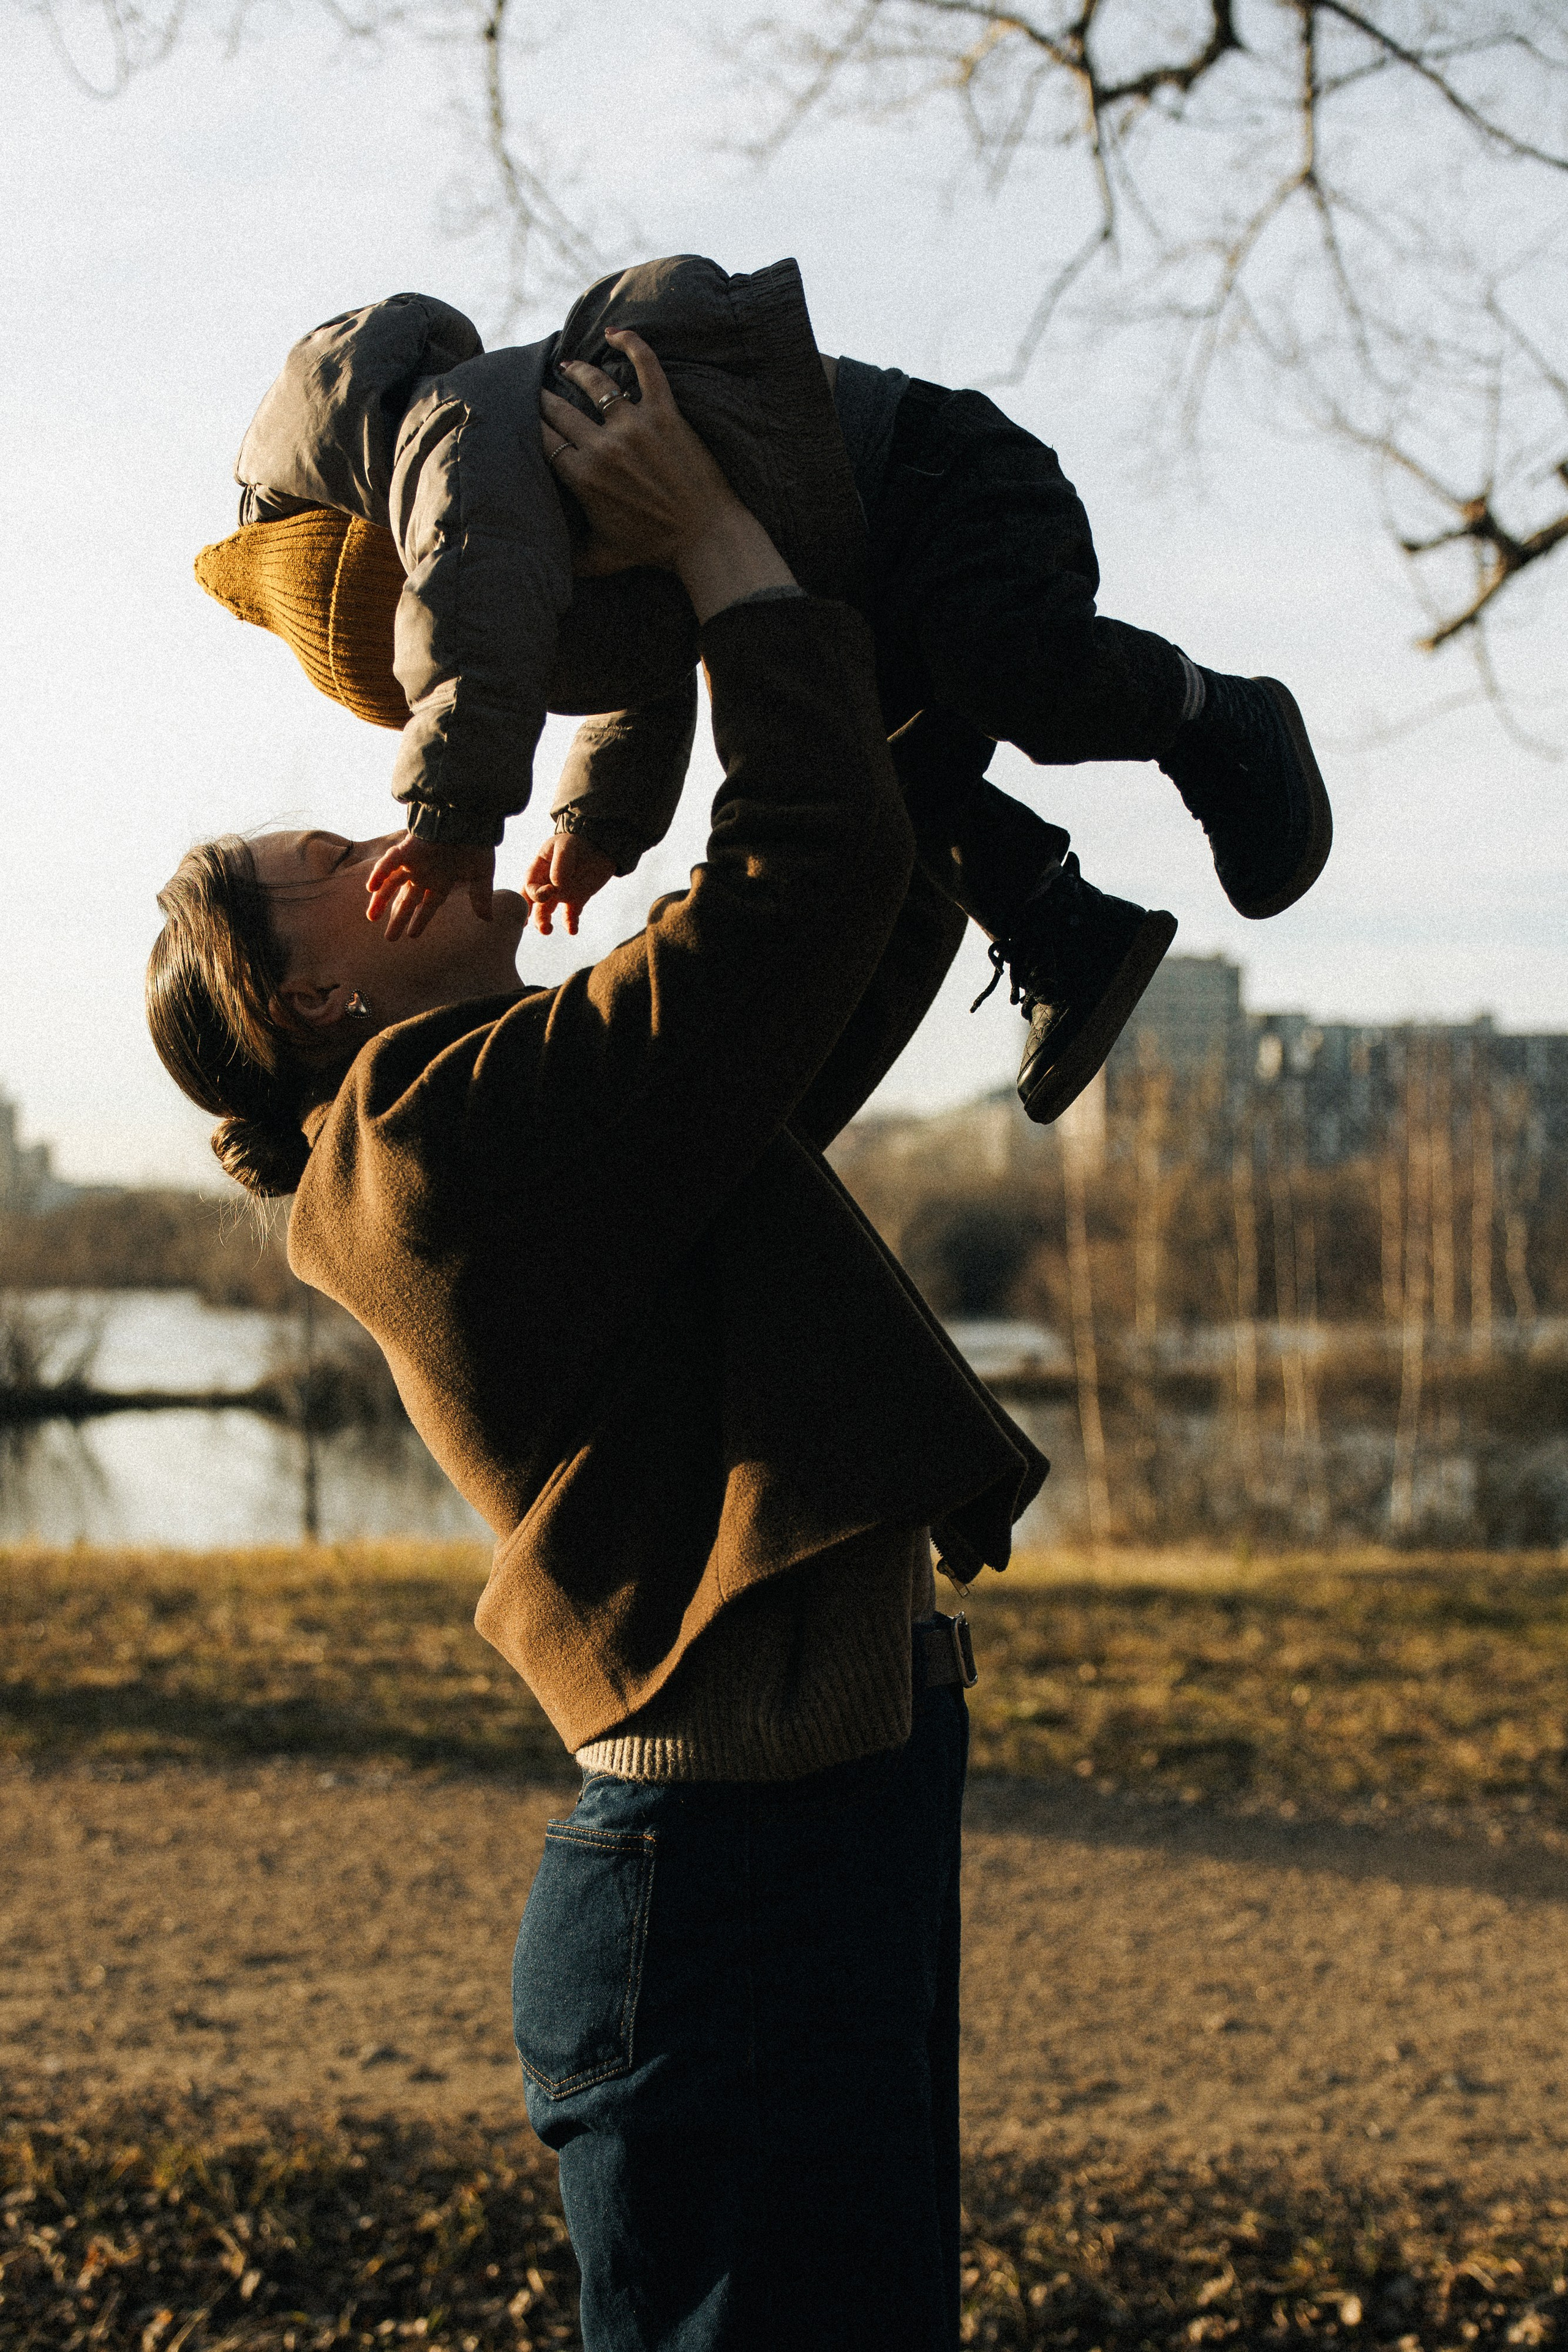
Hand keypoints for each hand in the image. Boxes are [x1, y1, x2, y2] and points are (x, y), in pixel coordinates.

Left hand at [365, 835, 494, 940]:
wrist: (470, 816)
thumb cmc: (477, 842)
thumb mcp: (482, 874)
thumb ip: (481, 896)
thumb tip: (488, 919)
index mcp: (441, 881)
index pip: (427, 905)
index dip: (419, 920)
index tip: (411, 935)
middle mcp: (424, 874)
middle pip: (406, 900)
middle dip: (398, 918)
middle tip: (390, 938)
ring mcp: (414, 862)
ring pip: (392, 884)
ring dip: (381, 900)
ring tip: (372, 918)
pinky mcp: (407, 849)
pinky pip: (389, 862)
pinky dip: (379, 873)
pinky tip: (371, 888)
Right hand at [524, 830, 616, 934]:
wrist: (599, 845)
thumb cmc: (576, 842)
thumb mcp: (566, 846)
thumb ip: (560, 864)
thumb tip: (556, 885)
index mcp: (538, 869)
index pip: (529, 886)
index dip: (536, 893)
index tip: (551, 890)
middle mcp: (546, 884)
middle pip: (533, 903)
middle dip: (533, 916)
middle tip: (541, 925)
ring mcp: (560, 893)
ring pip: (546, 912)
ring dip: (544, 923)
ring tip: (548, 930)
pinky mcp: (576, 900)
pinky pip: (570, 916)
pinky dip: (570, 925)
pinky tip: (572, 931)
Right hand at [541, 332, 794, 620]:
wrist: (704, 537)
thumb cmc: (652, 549)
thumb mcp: (602, 557)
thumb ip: (570, 556)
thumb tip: (545, 561)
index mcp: (582, 476)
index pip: (543, 438)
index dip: (529, 423)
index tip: (523, 415)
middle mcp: (604, 446)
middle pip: (559, 408)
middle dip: (543, 396)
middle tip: (538, 389)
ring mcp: (636, 425)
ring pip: (595, 382)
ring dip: (576, 370)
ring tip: (568, 366)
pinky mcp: (666, 413)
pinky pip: (646, 366)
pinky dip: (631, 343)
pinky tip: (615, 333)